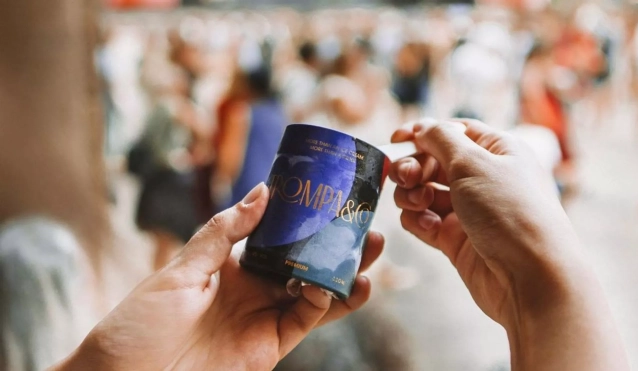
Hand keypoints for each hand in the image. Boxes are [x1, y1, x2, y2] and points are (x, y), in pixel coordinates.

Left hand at [55, 183, 383, 370]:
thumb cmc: (141, 323)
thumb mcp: (181, 269)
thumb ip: (224, 232)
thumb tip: (262, 190)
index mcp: (231, 264)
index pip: (278, 236)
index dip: (305, 219)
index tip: (329, 197)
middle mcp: (253, 288)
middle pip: (305, 263)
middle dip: (337, 245)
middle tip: (364, 222)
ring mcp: (264, 317)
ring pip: (316, 291)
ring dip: (344, 273)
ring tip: (369, 251)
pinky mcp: (270, 345)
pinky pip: (306, 320)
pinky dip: (325, 302)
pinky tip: (337, 284)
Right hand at [389, 119, 627, 370]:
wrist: (531, 278)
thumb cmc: (510, 212)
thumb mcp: (473, 162)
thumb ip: (440, 139)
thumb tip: (422, 127)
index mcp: (496, 151)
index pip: (453, 131)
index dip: (423, 133)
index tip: (396, 140)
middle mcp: (483, 178)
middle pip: (433, 162)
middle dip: (413, 167)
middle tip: (406, 178)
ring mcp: (468, 211)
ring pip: (423, 192)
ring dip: (412, 195)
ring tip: (420, 204)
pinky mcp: (456, 240)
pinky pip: (425, 222)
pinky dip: (419, 221)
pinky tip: (428, 227)